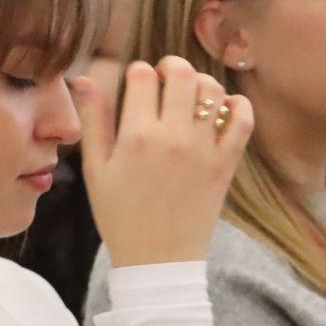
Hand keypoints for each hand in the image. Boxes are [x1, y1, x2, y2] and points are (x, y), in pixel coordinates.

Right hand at [72, 56, 252, 267]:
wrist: (158, 260)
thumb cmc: (120, 215)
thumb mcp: (96, 170)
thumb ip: (92, 121)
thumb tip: (83, 79)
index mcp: (137, 136)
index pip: (142, 76)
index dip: (138, 71)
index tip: (137, 82)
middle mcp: (173, 137)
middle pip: (182, 73)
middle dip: (172, 66)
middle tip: (166, 77)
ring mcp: (204, 150)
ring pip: (213, 90)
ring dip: (202, 83)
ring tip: (190, 96)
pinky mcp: (225, 164)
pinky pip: (242, 120)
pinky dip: (237, 105)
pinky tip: (223, 108)